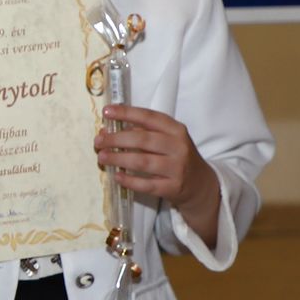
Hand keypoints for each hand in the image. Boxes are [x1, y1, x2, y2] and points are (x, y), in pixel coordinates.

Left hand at [95, 104, 217, 220]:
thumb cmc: (176, 156)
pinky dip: (129, 181)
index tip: (107, 112)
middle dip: (116, 139)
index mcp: (176, 130)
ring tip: (102, 157)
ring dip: (118, 159)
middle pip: (142, 139)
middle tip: (98, 141)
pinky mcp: (173, 187)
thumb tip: (107, 130)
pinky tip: (117, 176)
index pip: (149, 117)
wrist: (200, 184)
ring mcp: (177, 168)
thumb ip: (140, 132)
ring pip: (142, 162)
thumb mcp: (166, 139)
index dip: (126, 113)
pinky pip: (147, 184)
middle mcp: (178, 147)